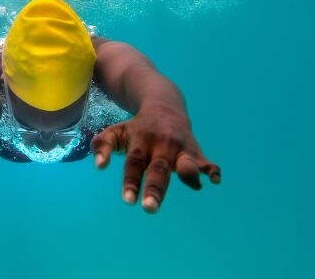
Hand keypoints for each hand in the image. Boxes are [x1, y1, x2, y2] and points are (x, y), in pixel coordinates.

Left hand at [91, 106, 220, 213]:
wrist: (164, 106)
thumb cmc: (137, 128)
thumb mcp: (116, 132)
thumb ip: (103, 146)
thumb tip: (99, 166)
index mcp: (141, 141)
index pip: (134, 163)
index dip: (131, 181)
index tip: (129, 201)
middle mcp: (161, 145)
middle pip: (158, 168)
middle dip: (155, 189)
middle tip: (149, 208)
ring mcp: (180, 148)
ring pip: (186, 161)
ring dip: (189, 173)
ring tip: (193, 184)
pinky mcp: (196, 151)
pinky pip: (206, 161)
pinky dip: (212, 169)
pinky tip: (215, 179)